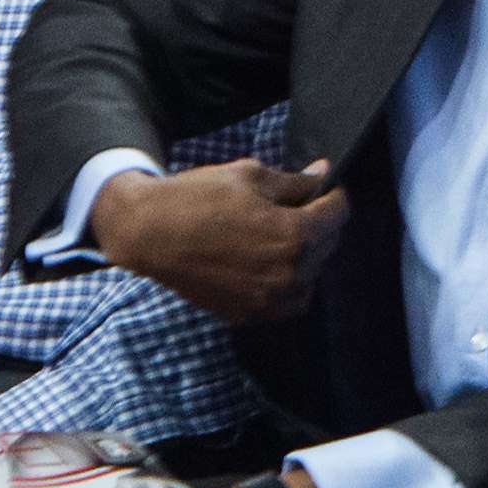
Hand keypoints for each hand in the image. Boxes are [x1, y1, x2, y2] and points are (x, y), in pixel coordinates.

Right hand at [90, 156, 348, 323]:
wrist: (148, 234)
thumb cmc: (198, 198)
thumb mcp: (251, 176)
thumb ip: (296, 181)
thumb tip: (324, 173)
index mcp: (296, 235)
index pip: (339, 212)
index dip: (333, 193)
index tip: (323, 186)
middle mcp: (292, 274)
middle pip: (328, 243)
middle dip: (318, 221)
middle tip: (293, 207)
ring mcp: (272, 300)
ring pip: (312, 273)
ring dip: (305, 253)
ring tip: (274, 234)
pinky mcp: (253, 314)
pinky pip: (289, 299)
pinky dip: (288, 281)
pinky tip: (266, 262)